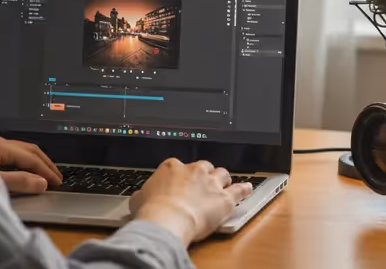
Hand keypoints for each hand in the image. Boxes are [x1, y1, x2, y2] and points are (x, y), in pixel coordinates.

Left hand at [0, 136, 61, 193]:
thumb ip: (18, 182)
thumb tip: (42, 182)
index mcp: (0, 146)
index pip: (31, 158)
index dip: (46, 171)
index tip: (57, 182)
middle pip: (29, 149)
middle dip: (45, 163)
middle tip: (57, 176)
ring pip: (21, 149)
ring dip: (36, 161)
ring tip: (46, 173)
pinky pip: (12, 153)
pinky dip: (24, 161)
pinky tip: (25, 170)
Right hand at [129, 158, 252, 245]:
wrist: (168, 220)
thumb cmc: (152, 210)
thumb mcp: (138, 198)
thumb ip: (143, 193)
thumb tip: (140, 197)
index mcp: (172, 167)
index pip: (180, 166)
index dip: (182, 175)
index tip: (182, 181)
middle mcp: (193, 170)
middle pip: (204, 166)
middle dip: (204, 174)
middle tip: (203, 184)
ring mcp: (211, 183)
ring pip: (222, 174)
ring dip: (223, 179)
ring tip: (225, 184)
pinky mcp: (225, 198)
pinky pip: (239, 190)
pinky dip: (244, 188)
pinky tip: (247, 188)